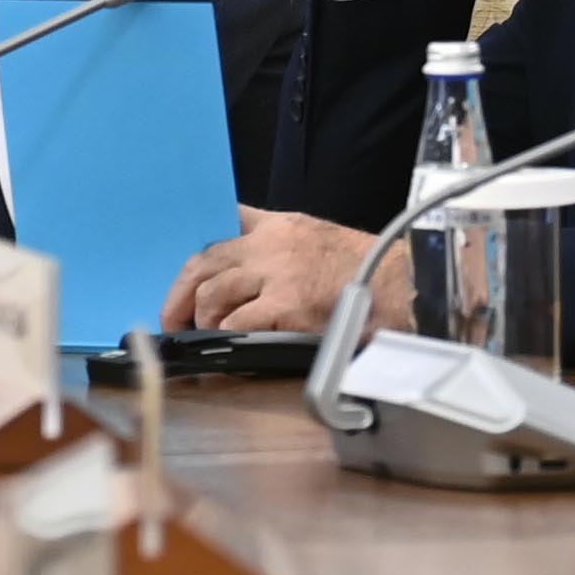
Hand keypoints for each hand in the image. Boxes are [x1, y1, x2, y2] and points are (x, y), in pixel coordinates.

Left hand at [167, 207, 395, 332]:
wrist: (403, 285)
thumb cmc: (363, 267)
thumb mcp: (316, 236)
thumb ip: (279, 240)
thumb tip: (243, 260)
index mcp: (277, 225)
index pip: (220, 224)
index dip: (194, 250)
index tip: (179, 276)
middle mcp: (271, 244)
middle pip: (202, 261)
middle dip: (179, 293)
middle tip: (172, 318)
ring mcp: (278, 274)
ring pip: (212, 292)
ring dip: (200, 318)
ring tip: (204, 334)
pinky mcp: (288, 306)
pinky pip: (238, 322)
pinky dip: (225, 337)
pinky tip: (227, 350)